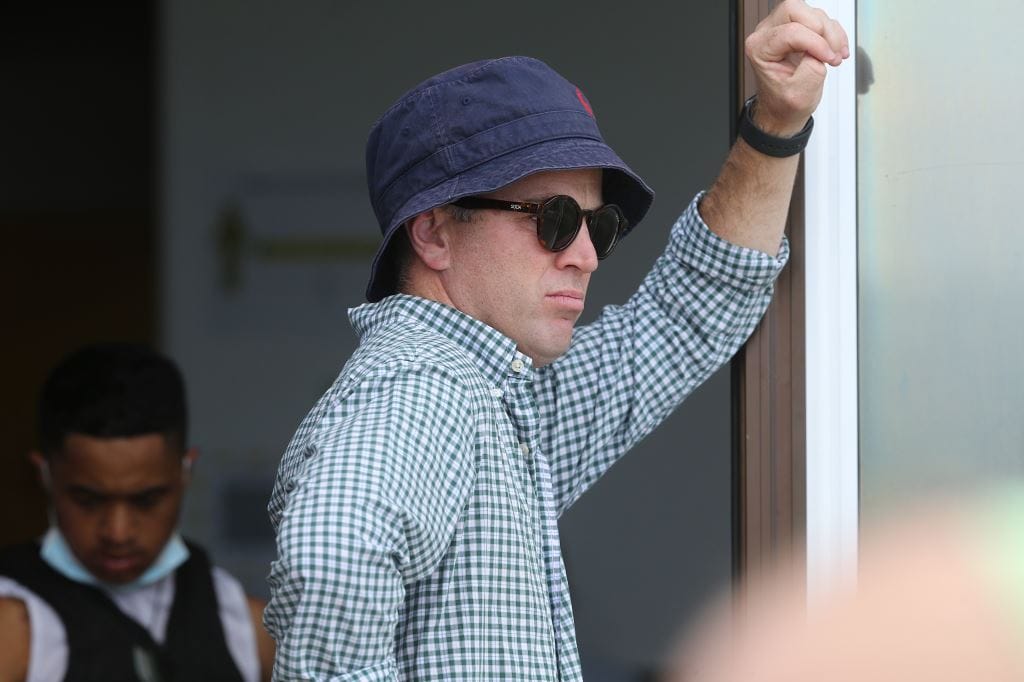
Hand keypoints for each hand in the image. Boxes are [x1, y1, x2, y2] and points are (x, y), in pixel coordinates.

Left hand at [745, 0, 849, 135]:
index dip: (816, 44)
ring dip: (830, 33)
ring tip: (835, 57)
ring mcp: (782, 28)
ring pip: (811, 12)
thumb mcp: (800, 94)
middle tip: (830, 52)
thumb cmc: (784, 102)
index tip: (828, 59)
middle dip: (820, 29)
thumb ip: (812, 68)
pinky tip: (836, 51)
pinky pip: (820, 18)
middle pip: (795, 9)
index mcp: (759, 48)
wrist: (783, 109)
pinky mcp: (798, 27)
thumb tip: (822, 49)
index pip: (790, 32)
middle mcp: (766, 33)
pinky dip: (834, 33)